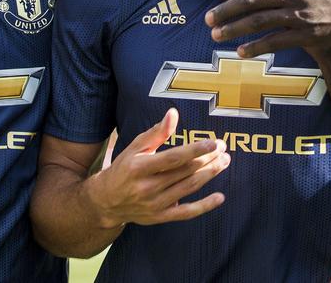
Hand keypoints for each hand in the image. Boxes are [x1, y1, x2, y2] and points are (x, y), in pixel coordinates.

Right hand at [85, 109, 228, 228]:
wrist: (107, 201)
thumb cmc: (123, 168)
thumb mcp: (135, 147)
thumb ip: (156, 132)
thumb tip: (173, 113)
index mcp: (139, 167)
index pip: (173, 158)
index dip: (195, 150)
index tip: (213, 143)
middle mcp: (147, 187)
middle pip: (184, 172)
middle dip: (207, 159)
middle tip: (223, 149)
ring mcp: (155, 204)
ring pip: (189, 188)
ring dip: (209, 174)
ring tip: (224, 162)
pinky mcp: (160, 217)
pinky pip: (186, 212)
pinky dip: (204, 206)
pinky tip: (220, 197)